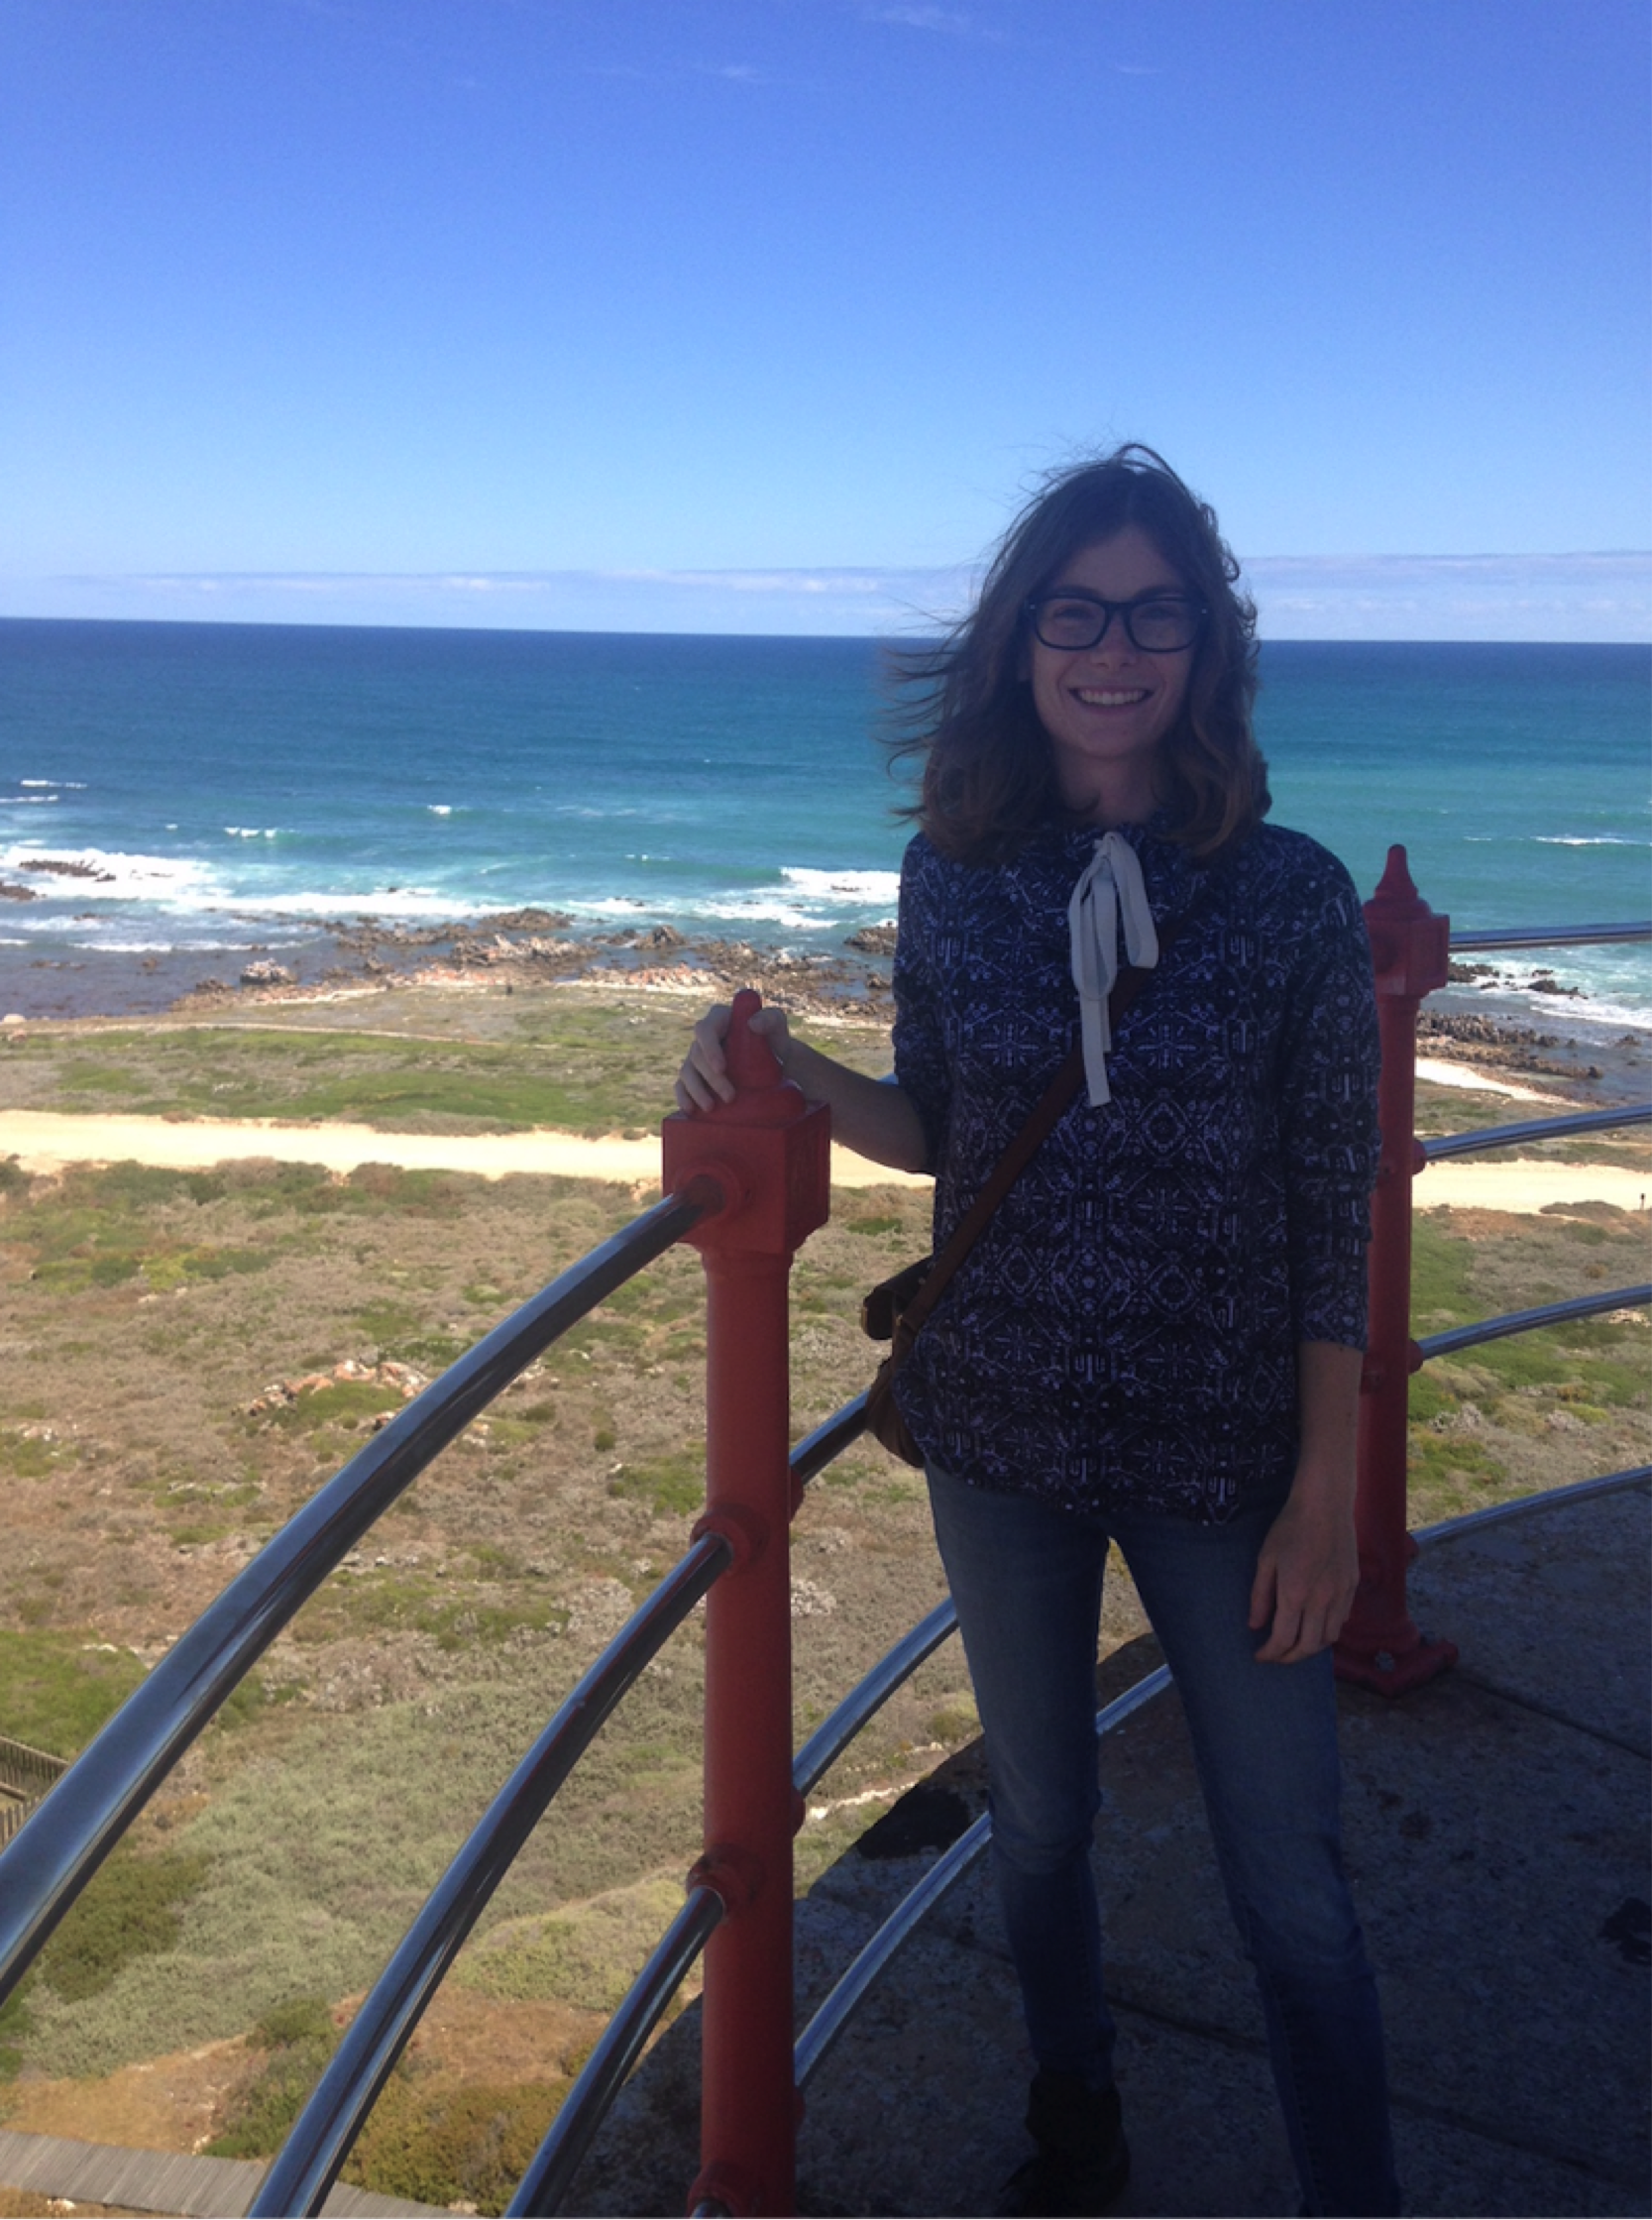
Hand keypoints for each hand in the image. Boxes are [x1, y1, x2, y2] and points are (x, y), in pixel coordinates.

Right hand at [673, 1001, 792, 1113]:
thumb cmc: (775, 1041)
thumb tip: (753, 1024)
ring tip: (711, 1108)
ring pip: (686, 1072)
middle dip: (711, 1078)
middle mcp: (704, 1038)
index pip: (705, 1030)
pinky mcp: (695, 1076)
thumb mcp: (778, 1027)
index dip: (709, 1049)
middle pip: (696, 1056)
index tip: (722, 1068)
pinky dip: (683, 1097)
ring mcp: (697, 1058)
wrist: (777, 1065)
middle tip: (730, 1097)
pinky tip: (690, 1109)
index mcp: (719, 1019)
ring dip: (696, 1091)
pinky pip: (681, 1086)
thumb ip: (771, 1019)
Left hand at [1247, 1473, 1358, 1664]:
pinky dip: (1328, 1630)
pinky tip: (1316, 1624)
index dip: (1270, 1654)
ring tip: (1296, 1643)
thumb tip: (1255, 1626)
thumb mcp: (1266, 1560)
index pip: (1283, 1639)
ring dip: (1312, 1647)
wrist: (1325, 1505)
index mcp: (1295, 1594)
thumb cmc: (1290, 1528)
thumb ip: (1260, 1596)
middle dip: (1290, 1658)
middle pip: (1309, 1646)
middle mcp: (1321, 1600)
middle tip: (1277, 1656)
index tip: (1260, 1656)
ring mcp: (1341, 1594)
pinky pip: (1342, 1619)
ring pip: (1330, 1637)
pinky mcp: (1353, 1586)